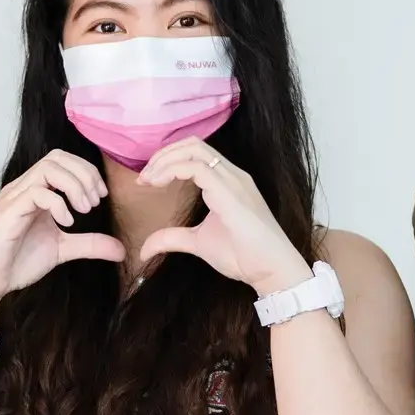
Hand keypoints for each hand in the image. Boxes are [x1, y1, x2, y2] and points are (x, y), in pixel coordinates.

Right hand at [0, 150, 125, 306]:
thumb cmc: (15, 262)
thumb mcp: (61, 249)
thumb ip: (89, 245)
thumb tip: (120, 249)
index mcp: (35, 191)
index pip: (63, 161)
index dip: (87, 172)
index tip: (100, 196)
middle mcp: (23, 188)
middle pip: (57, 157)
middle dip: (84, 174)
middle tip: (95, 202)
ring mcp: (14, 199)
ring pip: (47, 169)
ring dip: (74, 185)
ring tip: (84, 210)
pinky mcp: (8, 213)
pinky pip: (36, 193)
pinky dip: (58, 203)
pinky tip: (67, 223)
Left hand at [136, 138, 311, 295]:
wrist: (271, 271)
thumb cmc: (244, 256)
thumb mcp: (198, 243)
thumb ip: (173, 238)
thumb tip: (144, 249)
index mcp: (227, 181)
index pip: (195, 153)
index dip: (167, 160)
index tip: (146, 181)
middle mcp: (232, 174)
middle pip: (193, 144)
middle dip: (163, 155)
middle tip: (144, 178)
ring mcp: (233, 180)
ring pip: (194, 150)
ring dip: (165, 160)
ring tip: (149, 180)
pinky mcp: (231, 192)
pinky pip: (198, 168)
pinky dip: (173, 170)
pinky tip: (160, 184)